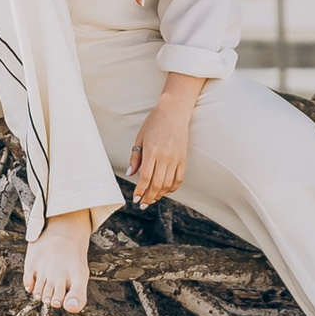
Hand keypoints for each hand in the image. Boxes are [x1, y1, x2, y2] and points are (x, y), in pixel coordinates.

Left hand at [126, 81, 203, 207]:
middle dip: (148, 197)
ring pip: (167, 184)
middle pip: (156, 184)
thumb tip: (131, 174)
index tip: (136, 199)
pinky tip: (165, 190)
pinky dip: (172, 188)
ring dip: (159, 194)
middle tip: (143, 204)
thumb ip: (135, 157)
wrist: (174, 111)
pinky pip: (178, 179)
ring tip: (152, 199)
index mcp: (151, 151)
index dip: (140, 191)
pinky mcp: (183, 159)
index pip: (145, 177)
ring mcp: (175, 158)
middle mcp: (164, 156)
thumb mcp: (140, 137)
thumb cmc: (154, 122)